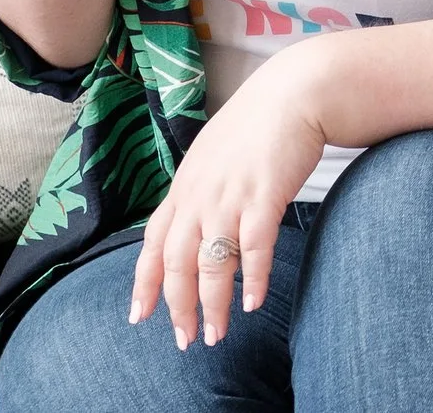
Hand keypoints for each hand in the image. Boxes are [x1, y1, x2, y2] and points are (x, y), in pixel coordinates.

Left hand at [130, 51, 327, 348]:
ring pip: (212, 263)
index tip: (139, 316)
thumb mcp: (214, 156)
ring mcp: (230, 197)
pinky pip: (254, 248)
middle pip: (178, 263)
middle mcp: (200, 196)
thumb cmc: (258, 125)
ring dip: (213, 304)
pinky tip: (254, 302)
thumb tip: (193, 226)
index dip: (145, 282)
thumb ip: (200, 191)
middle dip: (178, 307)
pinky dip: (252, 278)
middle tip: (185, 339)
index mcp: (185, 187)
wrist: (293, 93)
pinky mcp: (264, 197)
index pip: (154, 242)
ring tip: (217, 334)